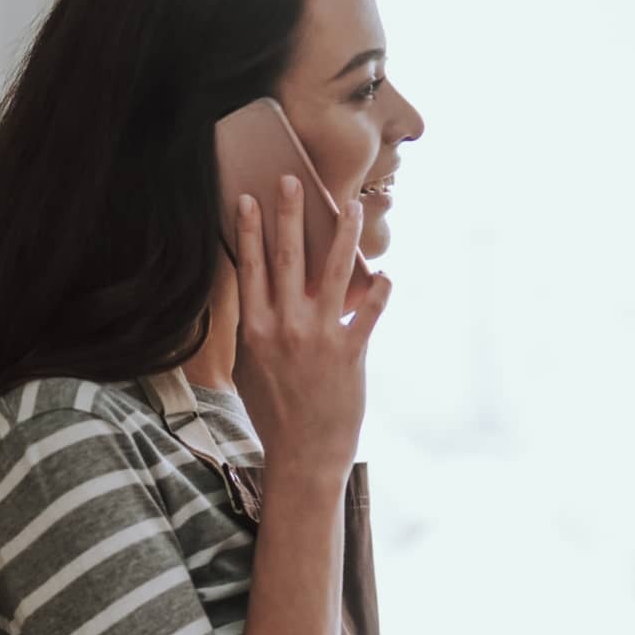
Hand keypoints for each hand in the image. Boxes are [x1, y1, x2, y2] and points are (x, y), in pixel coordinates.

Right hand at [230, 180, 392, 489]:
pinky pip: (369, 312)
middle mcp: (284, 326)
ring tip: (352, 205)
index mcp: (255, 329)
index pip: (249, 268)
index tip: (248, 198)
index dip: (248, 230)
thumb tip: (253, 297)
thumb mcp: (249, 368)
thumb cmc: (274, 413)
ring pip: (332, 273)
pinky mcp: (350, 352)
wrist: (303, 455)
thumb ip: (253, 331)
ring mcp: (319, 337)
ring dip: (342, 235)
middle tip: (292, 180)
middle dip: (289, 215)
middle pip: (286, 258)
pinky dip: (379, 291)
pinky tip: (386, 274)